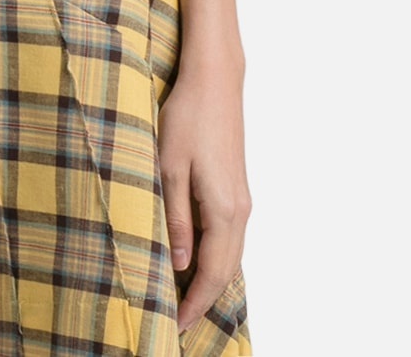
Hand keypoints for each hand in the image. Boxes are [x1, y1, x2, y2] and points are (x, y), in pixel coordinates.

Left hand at [156, 63, 252, 333]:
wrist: (214, 82)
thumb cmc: (187, 118)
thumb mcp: (169, 168)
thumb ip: (175, 219)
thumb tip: (178, 265)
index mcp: (224, 210)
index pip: (213, 273)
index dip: (196, 304)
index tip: (177, 327)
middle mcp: (240, 210)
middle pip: (227, 270)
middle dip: (204, 299)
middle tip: (178, 321)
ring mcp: (242, 200)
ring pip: (230, 254)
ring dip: (210, 279)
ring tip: (183, 298)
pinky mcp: (236, 188)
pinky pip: (229, 236)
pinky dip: (216, 257)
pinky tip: (197, 260)